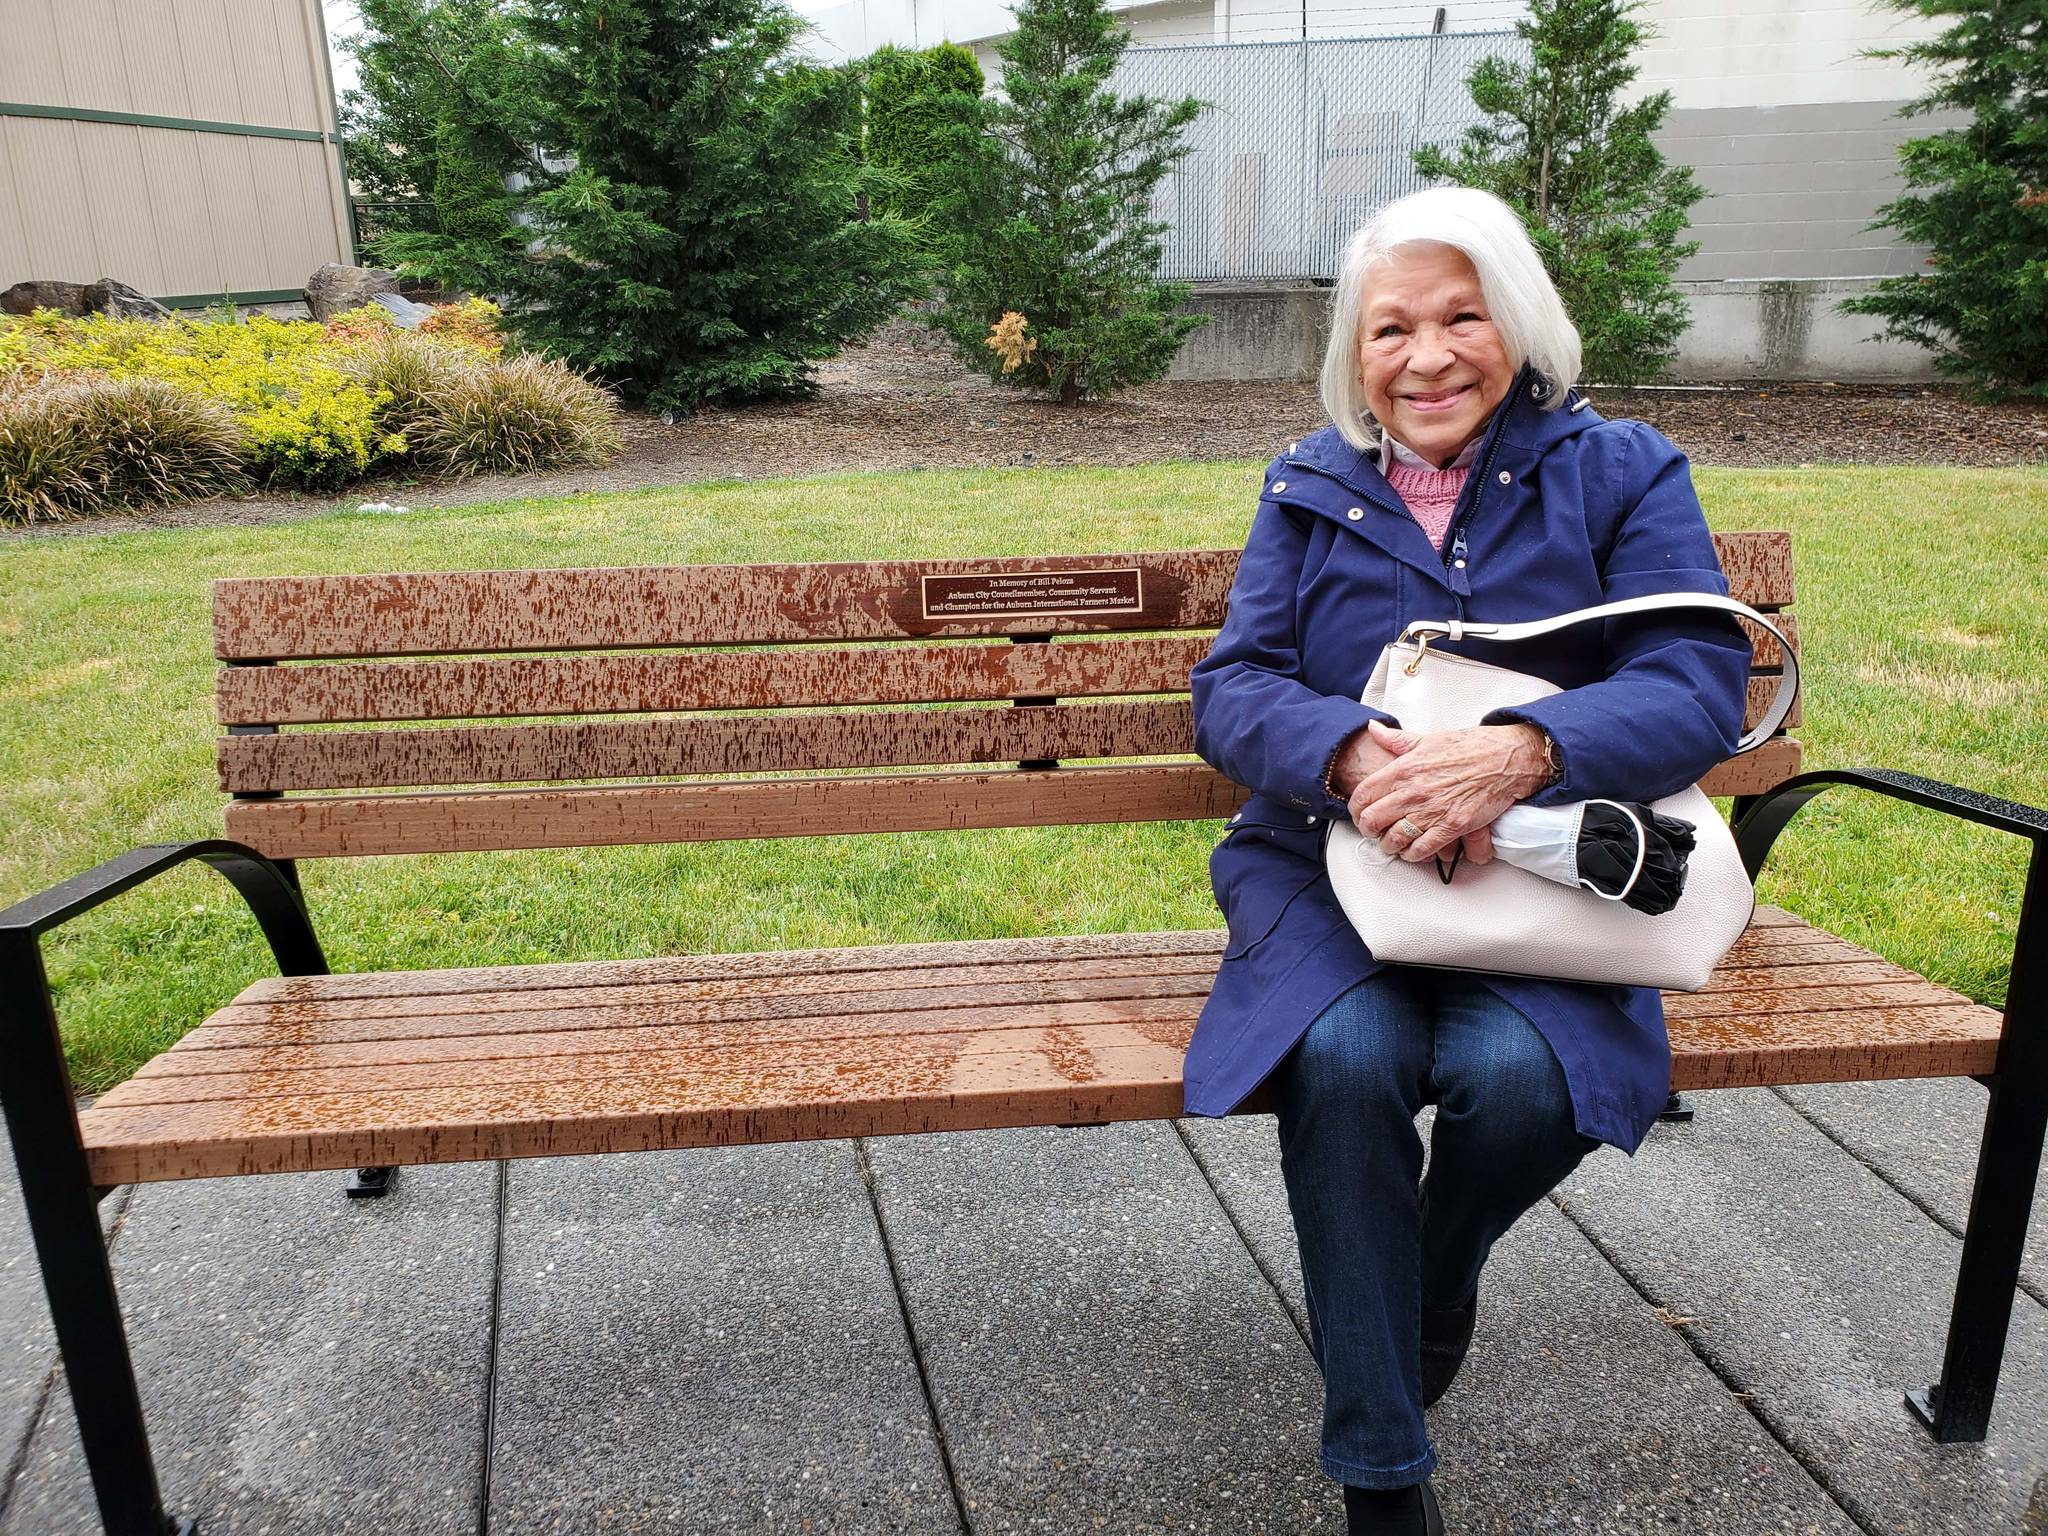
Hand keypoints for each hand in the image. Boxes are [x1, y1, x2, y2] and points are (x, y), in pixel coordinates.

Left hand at [1332, 722, 1501, 866]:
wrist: (1505, 758)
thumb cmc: (1469, 747)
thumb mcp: (1427, 739)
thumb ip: (1396, 740)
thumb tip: (1373, 729)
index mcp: (1403, 768)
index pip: (1363, 795)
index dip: (1355, 810)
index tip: (1359, 814)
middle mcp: (1413, 791)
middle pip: (1373, 820)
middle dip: (1368, 830)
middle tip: (1373, 832)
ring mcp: (1432, 810)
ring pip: (1395, 839)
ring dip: (1390, 845)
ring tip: (1392, 844)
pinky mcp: (1453, 826)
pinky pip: (1423, 849)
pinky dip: (1413, 854)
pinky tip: (1413, 851)